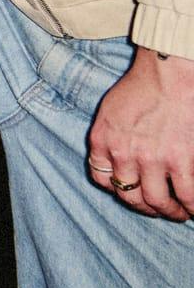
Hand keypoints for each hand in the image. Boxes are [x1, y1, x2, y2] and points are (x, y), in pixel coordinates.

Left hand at [86, 48, 192, 220]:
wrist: (170, 74)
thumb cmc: (143, 86)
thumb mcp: (110, 112)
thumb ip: (109, 137)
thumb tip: (116, 159)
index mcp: (102, 140)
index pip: (102, 179)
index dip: (118, 190)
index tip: (133, 193)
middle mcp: (123, 153)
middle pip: (129, 196)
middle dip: (145, 208)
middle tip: (159, 209)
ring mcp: (151, 159)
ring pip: (157, 201)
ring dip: (170, 212)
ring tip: (180, 213)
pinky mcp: (179, 160)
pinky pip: (186, 196)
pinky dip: (191, 207)